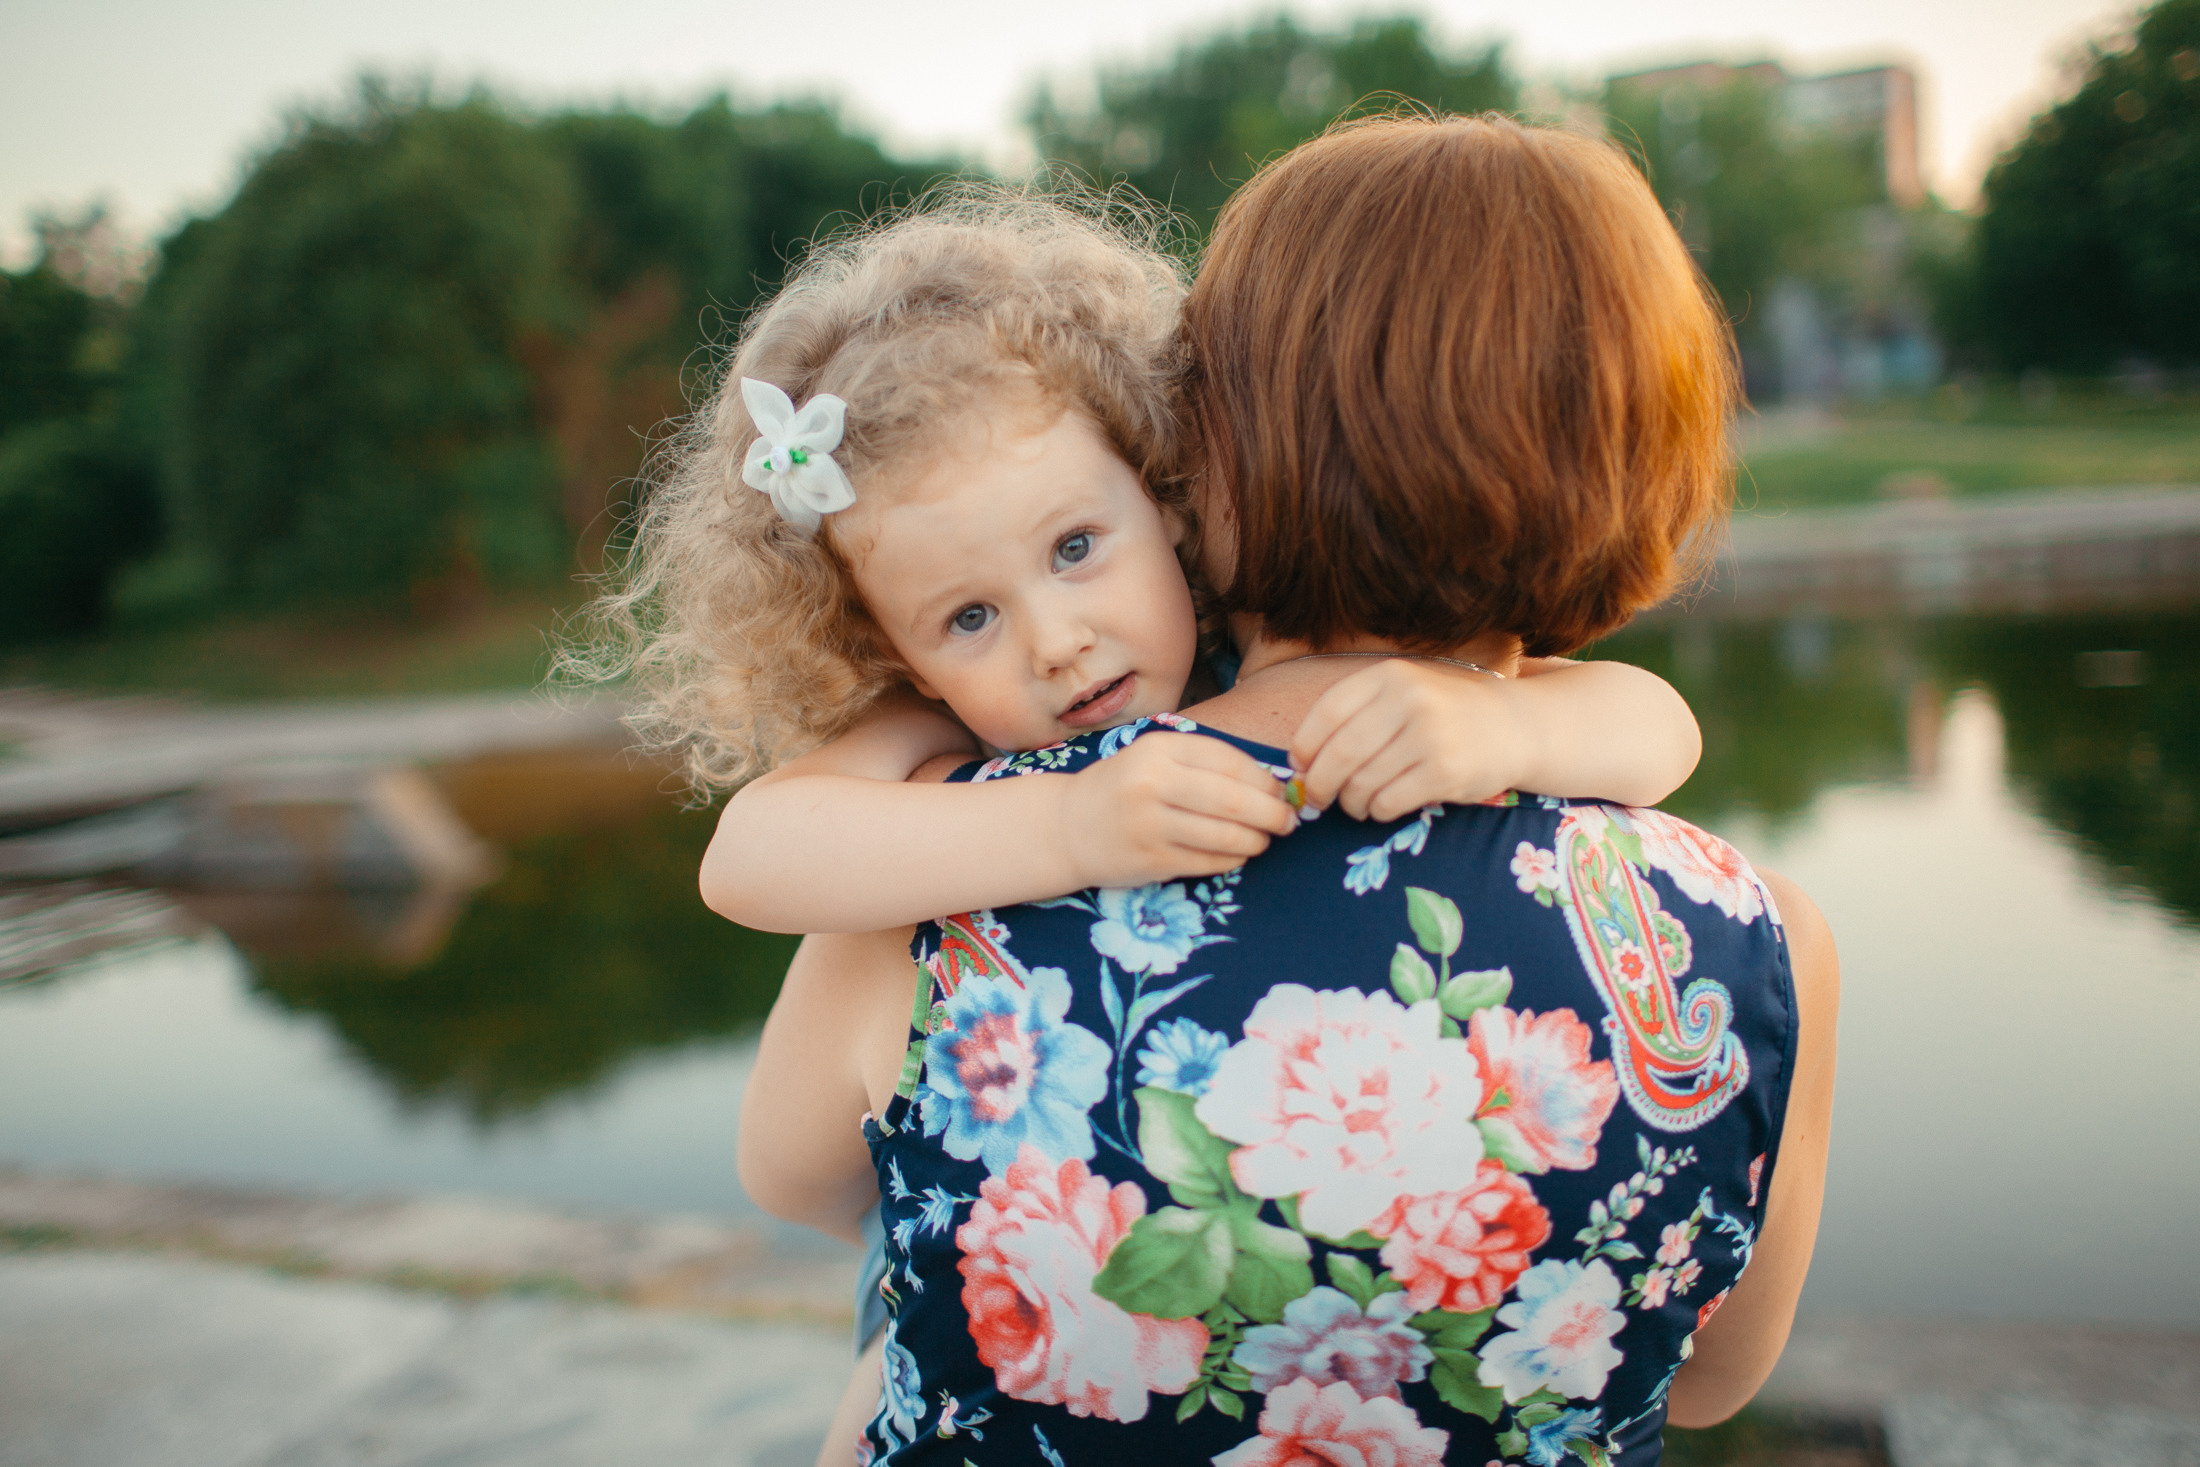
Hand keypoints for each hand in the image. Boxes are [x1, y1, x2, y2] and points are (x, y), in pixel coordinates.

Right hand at [1057, 732, 1298, 888]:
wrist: (1067, 827)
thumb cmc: (1125, 789)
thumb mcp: (1156, 760)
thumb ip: (1207, 765)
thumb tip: (1275, 785)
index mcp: (1159, 749)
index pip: (1229, 760)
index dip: (1265, 779)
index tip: (1283, 792)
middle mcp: (1152, 783)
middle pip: (1233, 799)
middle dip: (1271, 813)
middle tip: (1288, 822)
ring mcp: (1149, 824)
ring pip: (1225, 835)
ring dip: (1256, 840)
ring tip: (1264, 840)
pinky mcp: (1150, 861)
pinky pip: (1209, 862)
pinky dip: (1233, 860)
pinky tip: (1237, 855)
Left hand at [1291, 659, 1525, 820]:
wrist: (1514, 726)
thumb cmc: (1444, 714)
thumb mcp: (1401, 695)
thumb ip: (1356, 717)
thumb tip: (1300, 764)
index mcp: (1390, 677)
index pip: (1327, 712)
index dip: (1305, 746)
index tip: (1301, 767)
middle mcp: (1410, 700)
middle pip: (1339, 754)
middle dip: (1320, 785)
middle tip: (1318, 799)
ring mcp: (1430, 736)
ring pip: (1361, 783)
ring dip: (1351, 802)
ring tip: (1357, 803)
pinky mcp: (1446, 772)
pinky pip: (1388, 802)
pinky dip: (1377, 811)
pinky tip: (1382, 807)